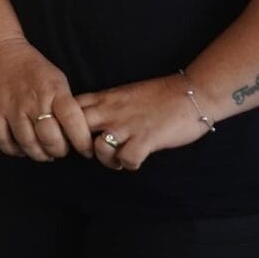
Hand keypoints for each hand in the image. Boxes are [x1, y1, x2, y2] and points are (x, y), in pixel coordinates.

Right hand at [0, 35, 92, 161]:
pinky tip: (20, 148)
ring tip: (42, 151)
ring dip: (38, 154)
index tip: (85, 149)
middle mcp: (33, 101)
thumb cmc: (32, 68)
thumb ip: (66, 105)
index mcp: (54, 91)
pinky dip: (13, 150)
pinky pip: (3, 141)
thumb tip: (74, 134)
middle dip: (59, 151)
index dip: (82, 142)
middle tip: (59, 149)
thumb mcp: (57, 80)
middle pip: (50, 139)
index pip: (73, 122)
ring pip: (27, 144)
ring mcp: (11, 108)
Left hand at [74, 75, 210, 170]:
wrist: (192, 92)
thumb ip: (105, 104)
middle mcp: (111, 111)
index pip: (68, 109)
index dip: (66, 124)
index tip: (73, 134)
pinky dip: (130, 164)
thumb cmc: (159, 95)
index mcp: (104, 98)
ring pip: (98, 148)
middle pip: (76, 129)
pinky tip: (136, 161)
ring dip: (107, 159)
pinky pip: (127, 159)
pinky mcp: (147, 139)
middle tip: (92, 152)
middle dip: (79, 145)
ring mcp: (128, 125)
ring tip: (118, 159)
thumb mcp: (124, 93)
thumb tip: (87, 119)